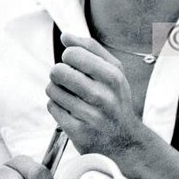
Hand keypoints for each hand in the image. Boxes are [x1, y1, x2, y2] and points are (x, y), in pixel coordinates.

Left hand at [46, 33, 178, 178]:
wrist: (125, 142)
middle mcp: (102, 96)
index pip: (73, 54)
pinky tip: (70, 110)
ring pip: (52, 89)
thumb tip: (66, 36)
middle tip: (69, 81)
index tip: (76, 65)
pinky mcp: (77, 131)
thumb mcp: (114, 72)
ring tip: (71, 97)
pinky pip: (52, 107)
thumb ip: (91, 49)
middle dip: (59, 74)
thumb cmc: (116, 102)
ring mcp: (89, 115)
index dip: (69, 57)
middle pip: (58, 71)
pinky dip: (57, 106)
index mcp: (113, 77)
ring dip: (57, 91)